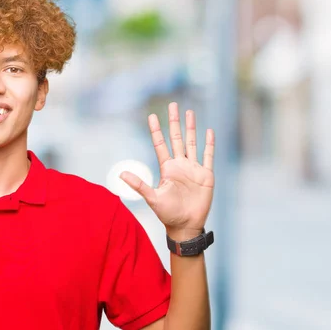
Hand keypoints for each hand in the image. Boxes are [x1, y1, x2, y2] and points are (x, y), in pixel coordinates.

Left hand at [121, 102, 214, 236]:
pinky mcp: (206, 175)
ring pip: (192, 143)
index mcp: (167, 168)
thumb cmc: (167, 214)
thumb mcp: (152, 198)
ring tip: (189, 112)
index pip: (160, 144)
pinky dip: (209, 144)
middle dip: (174, 122)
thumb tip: (121, 173)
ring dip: (191, 128)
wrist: (185, 225)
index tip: (152, 116)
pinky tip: (209, 131)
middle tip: (173, 104)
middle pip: (176, 138)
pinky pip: (208, 156)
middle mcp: (180, 165)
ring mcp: (193, 169)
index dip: (156, 130)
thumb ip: (139, 185)